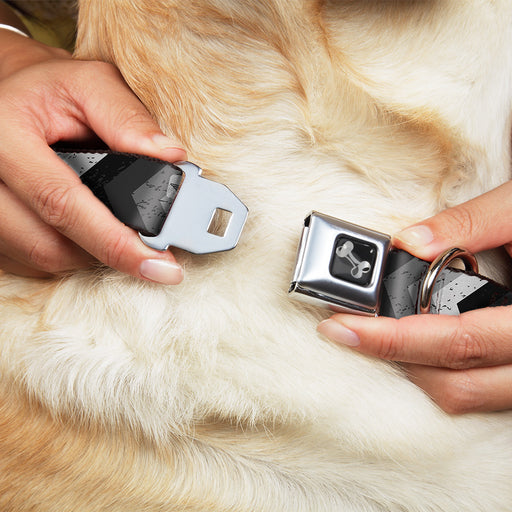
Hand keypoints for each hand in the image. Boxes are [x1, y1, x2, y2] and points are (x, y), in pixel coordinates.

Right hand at [0, 30, 186, 282]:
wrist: (6, 95)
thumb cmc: (50, 89)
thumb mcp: (90, 84)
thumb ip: (128, 117)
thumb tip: (170, 157)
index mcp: (4, 135)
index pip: (62, 203)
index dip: (115, 242)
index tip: (160, 266)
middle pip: (49, 245)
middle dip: (108, 252)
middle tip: (149, 250)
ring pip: (41, 258)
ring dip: (88, 253)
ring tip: (115, 230)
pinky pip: (29, 260)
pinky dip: (66, 252)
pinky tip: (85, 230)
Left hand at [318, 180, 511, 413]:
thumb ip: (471, 223)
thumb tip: (409, 242)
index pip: (458, 341)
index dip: (393, 339)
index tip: (342, 326)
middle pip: (456, 383)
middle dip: (393, 357)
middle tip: (348, 329)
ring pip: (468, 395)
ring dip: (416, 368)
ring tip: (378, 333)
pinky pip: (481, 390)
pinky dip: (442, 369)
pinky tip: (420, 339)